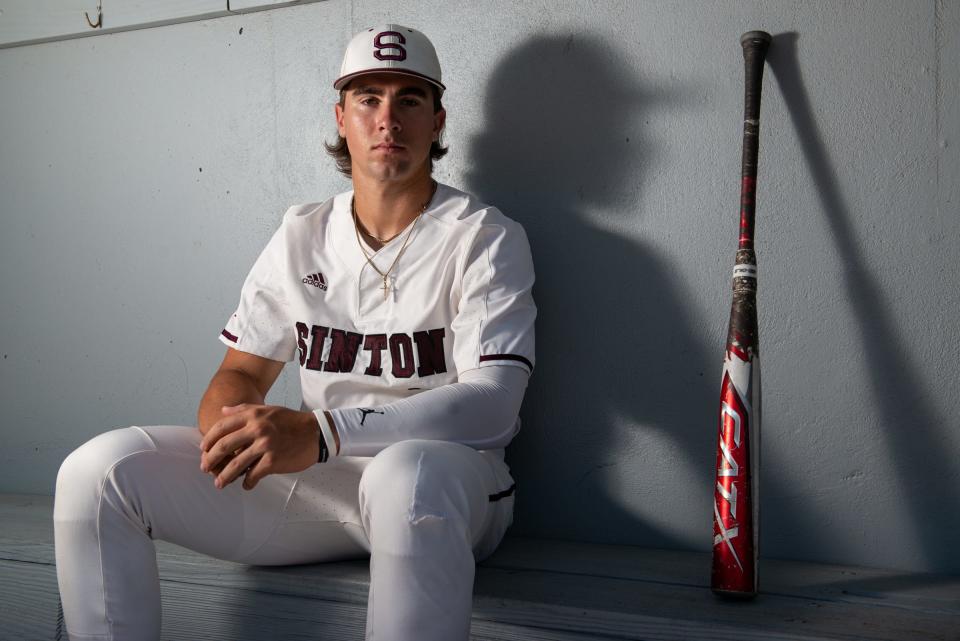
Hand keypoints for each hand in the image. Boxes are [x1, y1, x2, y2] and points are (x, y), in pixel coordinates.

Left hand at [199, 404, 319, 490]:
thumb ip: (243, 409)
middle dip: (210, 460)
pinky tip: (246, 484)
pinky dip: (247, 482)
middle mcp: (257, 428)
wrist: (316, 432)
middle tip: (204, 468)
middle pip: (224, 446)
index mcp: (253, 415)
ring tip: (219, 483)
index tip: (203, 449)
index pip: (221, 427)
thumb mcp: (267, 410)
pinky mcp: (273, 461)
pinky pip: (253, 475)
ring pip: (235, 465)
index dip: (208, 440)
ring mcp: (265, 445)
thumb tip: (222, 410)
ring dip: (224, 477)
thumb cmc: (291, 421)